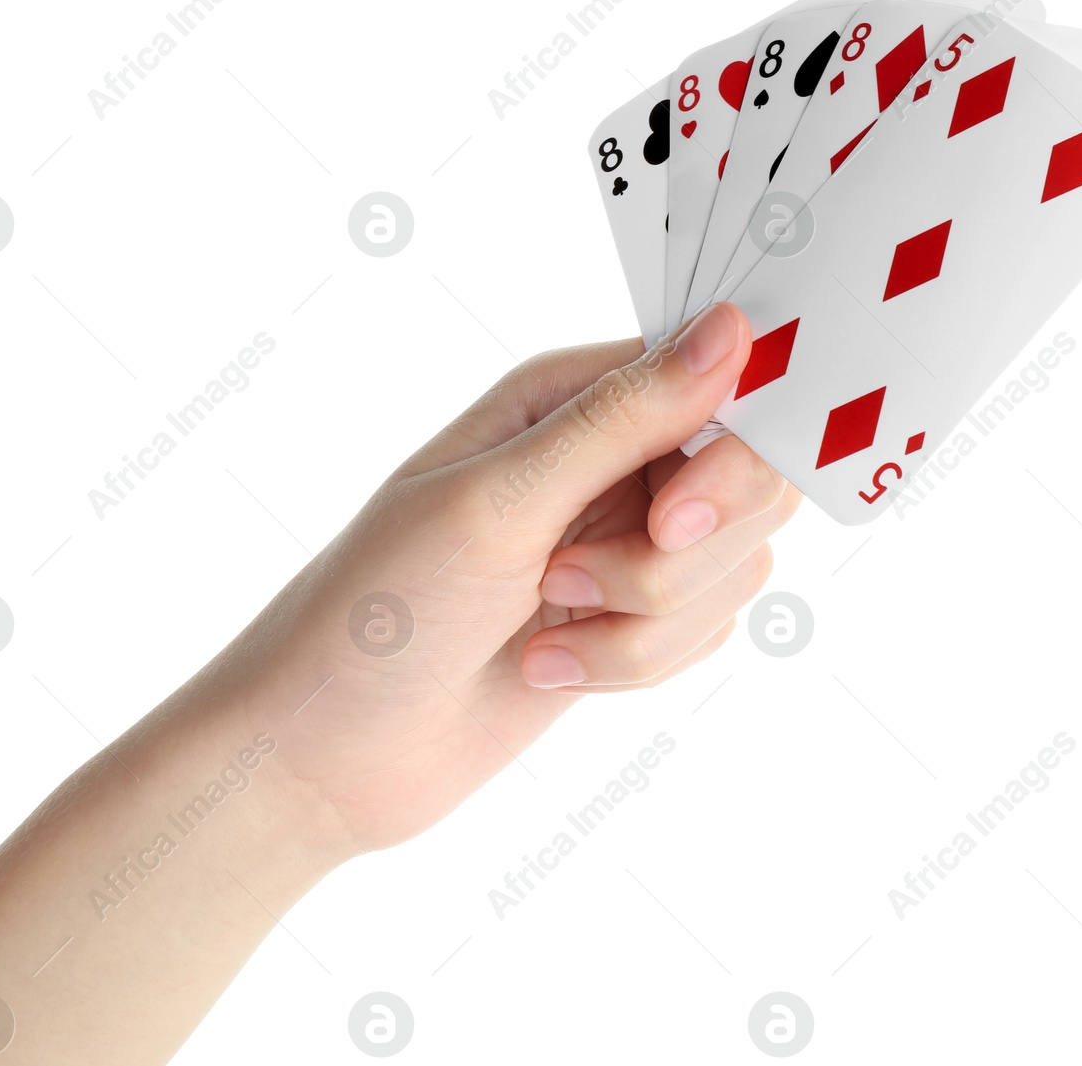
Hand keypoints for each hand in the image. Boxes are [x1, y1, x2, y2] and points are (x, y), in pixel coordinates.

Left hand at [230, 302, 801, 853]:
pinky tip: (549, 666)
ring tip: (543, 627)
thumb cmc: (383, 607)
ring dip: (643, 622)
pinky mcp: (633, 619)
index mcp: (570, 397)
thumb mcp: (500, 502)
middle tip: (570, 580)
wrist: (333, 751)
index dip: (728, 452)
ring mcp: (626, 541)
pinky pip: (708, 630)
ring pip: (734, 566)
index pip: (718, 382)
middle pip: (748, 480)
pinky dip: (635, 663)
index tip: (672, 520)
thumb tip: (731, 330)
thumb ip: (623, 420)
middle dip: (676, 558)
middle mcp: (610, 457)